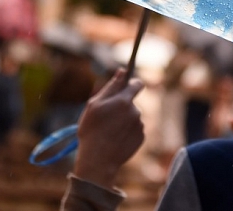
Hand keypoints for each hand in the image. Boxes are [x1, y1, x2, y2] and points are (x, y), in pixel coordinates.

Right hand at [73, 68, 144, 189]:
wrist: (98, 161)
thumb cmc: (92, 130)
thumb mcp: (94, 105)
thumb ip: (111, 86)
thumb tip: (123, 71)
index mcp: (124, 101)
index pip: (137, 84)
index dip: (131, 84)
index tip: (126, 86)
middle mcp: (135, 111)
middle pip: (131, 102)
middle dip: (122, 105)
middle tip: (108, 116)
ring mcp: (139, 125)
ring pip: (132, 116)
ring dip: (124, 120)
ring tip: (109, 131)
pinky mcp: (141, 138)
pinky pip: (135, 129)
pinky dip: (127, 131)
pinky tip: (116, 139)